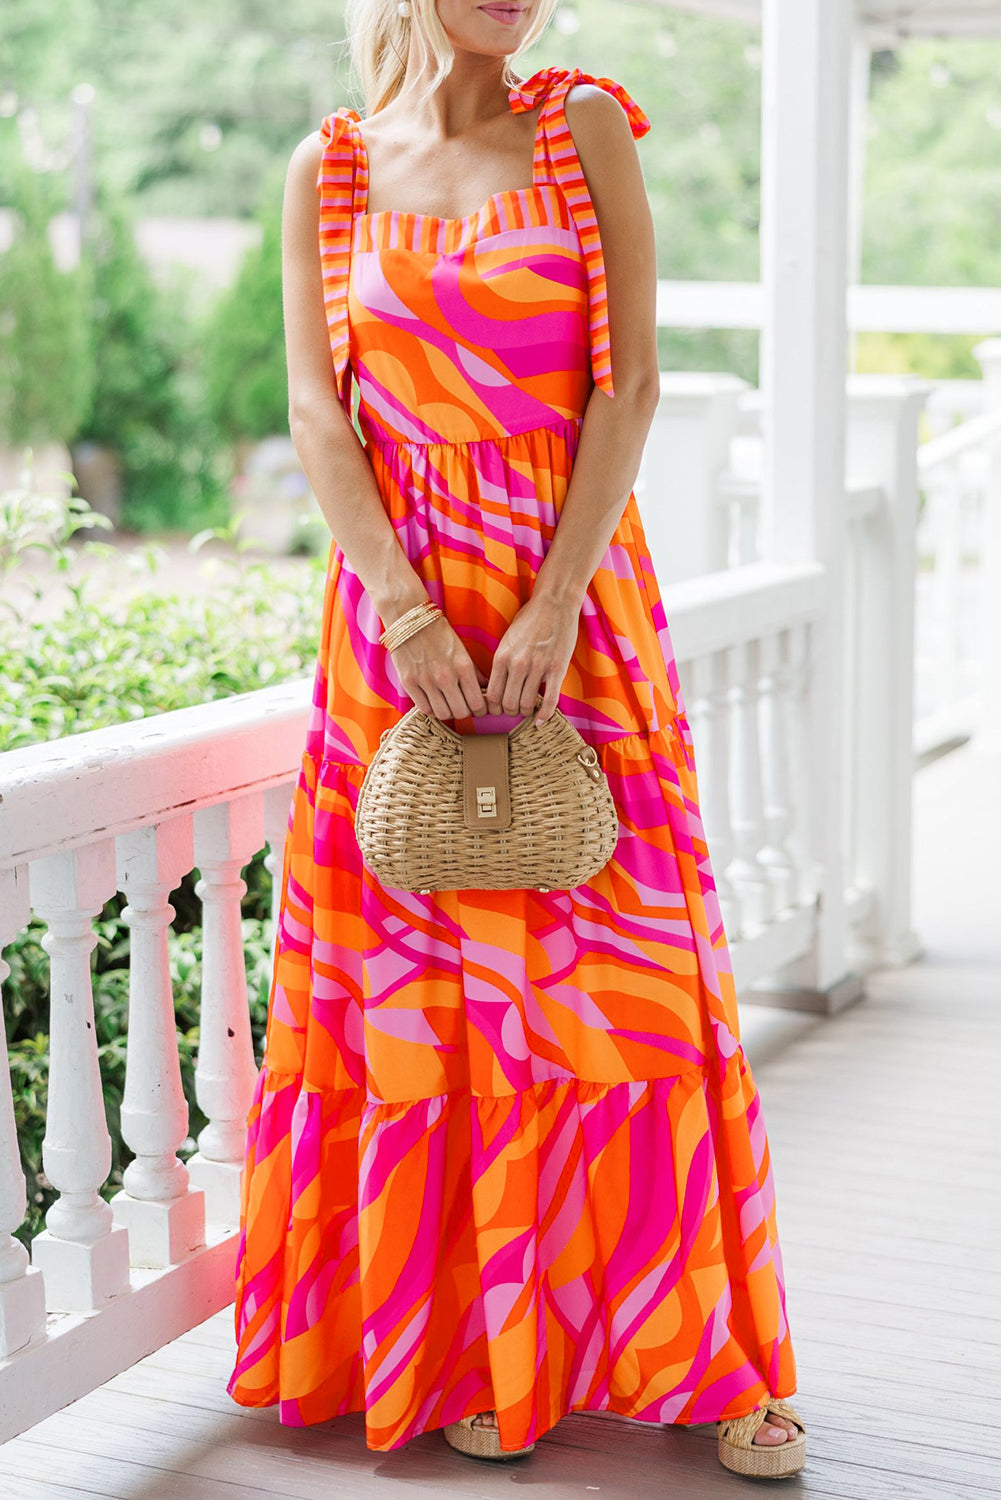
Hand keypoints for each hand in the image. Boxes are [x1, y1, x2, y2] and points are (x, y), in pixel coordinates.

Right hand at [391, 614, 489, 720]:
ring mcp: (426, 681)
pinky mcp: (409, 683)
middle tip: (463, 706)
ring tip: (447, 703)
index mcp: (463, 666)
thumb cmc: (438, 633)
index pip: (477, 703)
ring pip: (443, 714)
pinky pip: (424, 708)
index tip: (478, 708)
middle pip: (461, 712)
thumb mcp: (462, 650)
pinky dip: (431, 708)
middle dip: (465, 712)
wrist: (409, 618)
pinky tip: (433, 700)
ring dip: (447, 711)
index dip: (480, 710)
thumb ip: (474, 672)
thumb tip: (486, 689)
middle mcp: (445, 676)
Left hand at [484, 592, 580, 723]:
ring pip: (527, 705)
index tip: (498, 709)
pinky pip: (550, 700)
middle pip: (508, 704)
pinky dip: (545, 715)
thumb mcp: (507, 639)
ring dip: (527, 712)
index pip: (491, 695)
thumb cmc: (530, 619)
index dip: (493, 708)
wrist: (555, 603)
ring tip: (529, 710)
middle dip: (510, 712)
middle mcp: (518, 664)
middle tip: (514, 710)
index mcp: (502, 657)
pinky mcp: (557, 669)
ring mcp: (538, 667)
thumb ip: (502, 661)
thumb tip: (497, 684)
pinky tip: (541, 720)